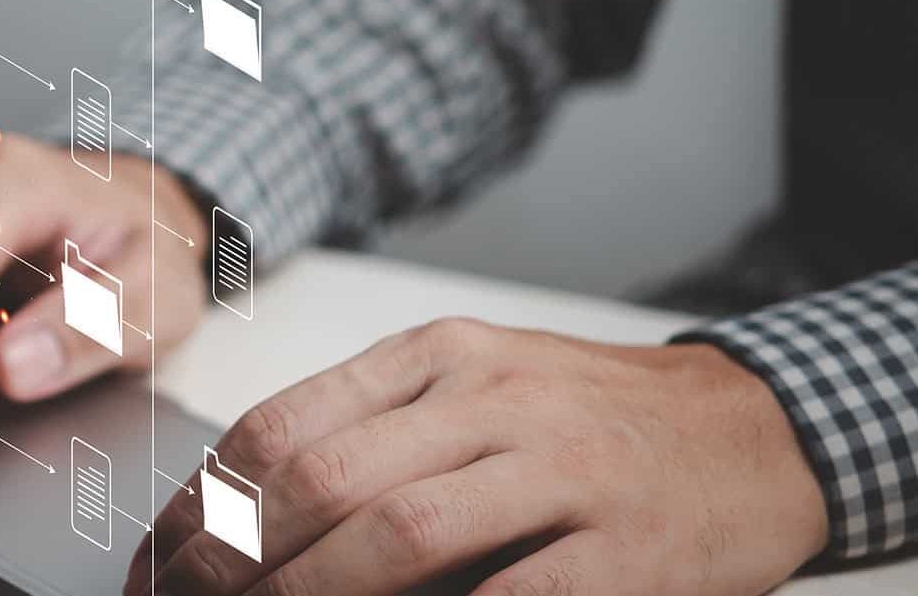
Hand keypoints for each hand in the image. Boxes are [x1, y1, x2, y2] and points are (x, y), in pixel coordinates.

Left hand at [135, 318, 828, 595]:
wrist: (758, 429)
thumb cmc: (598, 419)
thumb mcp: (480, 386)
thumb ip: (378, 430)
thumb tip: (246, 516)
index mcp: (440, 355)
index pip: (284, 425)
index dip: (202, 504)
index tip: (160, 560)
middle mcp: (492, 398)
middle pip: (322, 479)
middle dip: (232, 560)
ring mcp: (562, 470)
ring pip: (400, 532)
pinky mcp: (624, 551)